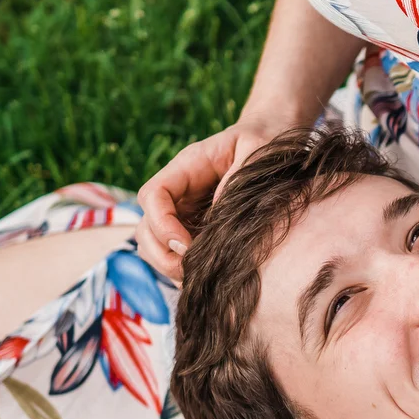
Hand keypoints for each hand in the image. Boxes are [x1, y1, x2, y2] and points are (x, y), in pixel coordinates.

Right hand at [135, 120, 276, 279]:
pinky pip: (177, 255)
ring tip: (199, 276)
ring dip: (169, 266)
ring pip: (155, 246)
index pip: (153, 195)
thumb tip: (218, 216)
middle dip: (161, 254)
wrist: (272, 142)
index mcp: (187, 167)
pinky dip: (185, 271)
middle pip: (145, 227)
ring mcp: (184, 214)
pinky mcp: (197, 232)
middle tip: (190, 271)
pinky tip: (207, 276)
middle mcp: (178, 193)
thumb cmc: (264, 142)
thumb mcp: (257, 150)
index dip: (161, 223)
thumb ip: (237, 178)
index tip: (185, 244)